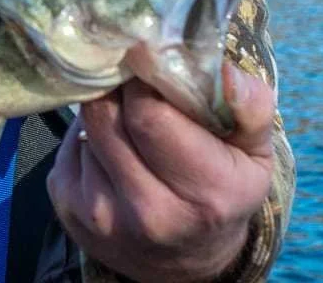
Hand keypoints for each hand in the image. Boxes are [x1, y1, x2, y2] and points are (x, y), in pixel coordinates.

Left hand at [47, 60, 275, 281]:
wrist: (186, 263)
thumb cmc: (223, 192)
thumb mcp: (254, 154)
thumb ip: (248, 106)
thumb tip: (221, 67)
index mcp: (203, 192)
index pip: (148, 113)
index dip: (145, 77)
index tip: (151, 59)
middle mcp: (148, 211)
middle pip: (106, 113)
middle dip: (121, 88)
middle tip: (139, 82)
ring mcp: (102, 215)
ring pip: (86, 126)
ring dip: (106, 111)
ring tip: (132, 121)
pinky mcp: (68, 210)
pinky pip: (68, 146)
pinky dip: (87, 137)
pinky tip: (114, 149)